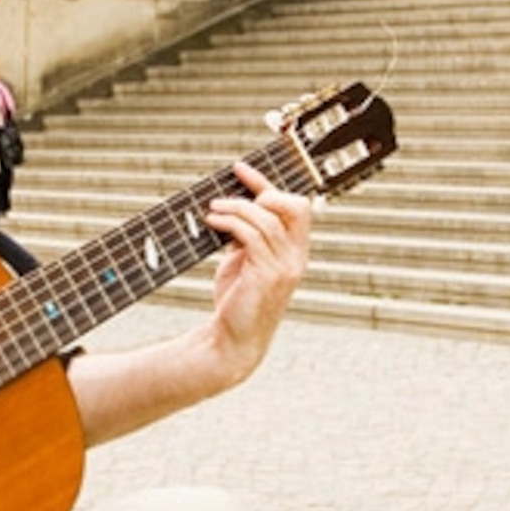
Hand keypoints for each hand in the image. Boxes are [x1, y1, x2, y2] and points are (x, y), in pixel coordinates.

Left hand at [200, 162, 311, 384]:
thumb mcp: (243, 262)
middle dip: (263, 192)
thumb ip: (247, 238)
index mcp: (295, 253)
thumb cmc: (236, 301)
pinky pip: (252, 236)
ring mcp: (284, 268)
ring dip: (236, 208)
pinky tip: (213, 221)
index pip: (296, 207)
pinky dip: (230, 222)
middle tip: (230, 198)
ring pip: (267, 219)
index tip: (240, 170)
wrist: (232, 340)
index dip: (268, 184)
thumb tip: (232, 208)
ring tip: (212, 210)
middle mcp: (296, 259)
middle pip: (295, 206)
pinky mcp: (267, 275)